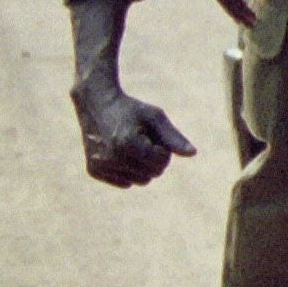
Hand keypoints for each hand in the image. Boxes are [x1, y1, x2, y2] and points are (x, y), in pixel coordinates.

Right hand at [74, 80, 196, 188]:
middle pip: (152, 174)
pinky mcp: (94, 170)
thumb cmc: (130, 108)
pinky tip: (120, 154)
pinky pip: (125, 183)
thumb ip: (173, 137)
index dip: (163, 149)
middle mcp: (112, 156)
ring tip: (133, 147)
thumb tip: (193, 153)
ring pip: (140, 181)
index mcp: (127, 142)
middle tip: (145, 141)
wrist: (95, 103)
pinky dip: (128, 172)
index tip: (154, 136)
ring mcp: (101, 165)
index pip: (161, 161)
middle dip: (155, 160)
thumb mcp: (154, 116)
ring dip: (143, 167)